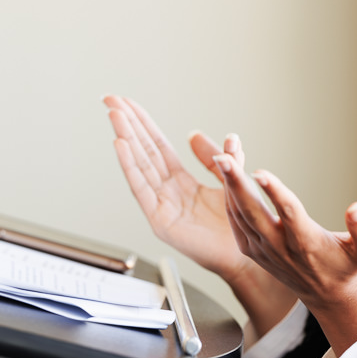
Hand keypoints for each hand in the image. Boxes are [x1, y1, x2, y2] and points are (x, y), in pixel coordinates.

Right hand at [104, 95, 244, 279]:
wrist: (244, 257)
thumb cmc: (236, 227)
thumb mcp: (230, 179)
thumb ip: (218, 156)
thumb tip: (196, 135)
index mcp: (180, 181)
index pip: (156, 146)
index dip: (142, 124)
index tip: (127, 104)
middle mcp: (167, 191)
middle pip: (143, 151)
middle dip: (128, 125)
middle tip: (111, 100)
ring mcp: (161, 205)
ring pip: (140, 165)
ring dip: (126, 138)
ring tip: (114, 115)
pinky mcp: (160, 220)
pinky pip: (141, 189)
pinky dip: (130, 166)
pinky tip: (121, 146)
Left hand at [213, 150, 356, 354]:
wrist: (326, 295)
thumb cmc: (346, 266)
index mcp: (307, 243)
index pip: (289, 214)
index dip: (275, 192)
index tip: (260, 172)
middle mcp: (279, 246)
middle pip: (252, 212)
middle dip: (236, 183)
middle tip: (223, 156)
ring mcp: (261, 249)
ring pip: (238, 213)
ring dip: (229, 183)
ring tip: (225, 154)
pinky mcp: (251, 249)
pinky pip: (235, 220)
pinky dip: (229, 196)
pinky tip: (228, 173)